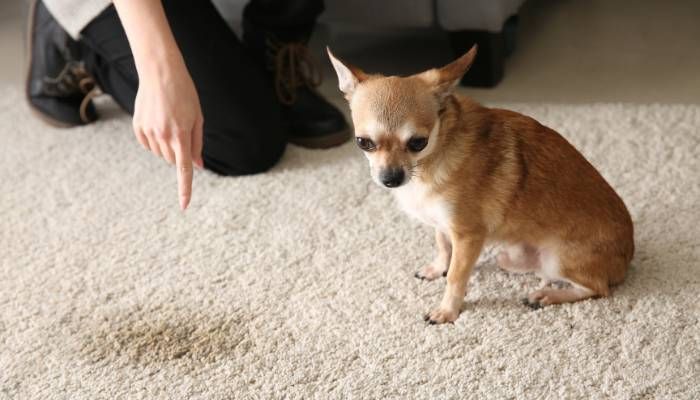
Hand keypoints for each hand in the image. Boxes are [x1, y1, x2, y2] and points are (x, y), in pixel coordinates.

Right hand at [132, 59, 203, 209]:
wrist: (159, 72)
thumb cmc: (184, 94)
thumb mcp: (198, 117)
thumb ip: (197, 143)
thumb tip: (197, 166)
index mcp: (181, 135)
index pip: (184, 169)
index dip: (185, 189)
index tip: (184, 205)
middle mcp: (162, 136)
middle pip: (173, 160)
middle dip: (179, 152)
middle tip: (182, 130)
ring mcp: (148, 132)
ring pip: (160, 154)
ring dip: (167, 146)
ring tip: (169, 122)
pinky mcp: (137, 127)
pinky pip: (148, 145)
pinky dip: (154, 141)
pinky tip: (157, 122)